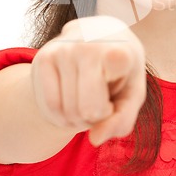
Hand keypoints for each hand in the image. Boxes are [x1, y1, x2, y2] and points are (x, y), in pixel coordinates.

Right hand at [31, 16, 145, 144]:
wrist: (101, 36)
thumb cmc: (121, 70)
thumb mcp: (132, 94)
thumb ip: (122, 120)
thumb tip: (95, 139)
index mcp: (117, 50)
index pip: (102, 99)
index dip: (109, 108)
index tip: (116, 90)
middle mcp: (87, 44)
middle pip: (86, 110)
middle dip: (95, 117)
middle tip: (102, 98)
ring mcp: (63, 49)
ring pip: (66, 110)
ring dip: (78, 118)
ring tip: (88, 98)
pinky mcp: (43, 56)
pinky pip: (50, 105)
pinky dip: (61, 115)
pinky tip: (72, 100)